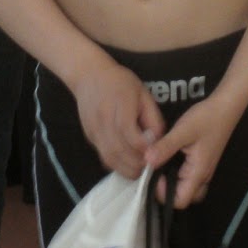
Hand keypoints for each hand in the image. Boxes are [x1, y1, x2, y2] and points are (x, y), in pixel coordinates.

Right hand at [74, 59, 164, 177]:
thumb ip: (152, 118)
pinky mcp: (90, 137)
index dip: (144, 149)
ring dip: (125, 169)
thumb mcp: (144, 94)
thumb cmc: (121, 82)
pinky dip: (116, 164)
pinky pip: (103, 156)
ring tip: (139, 170)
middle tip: (149, 169)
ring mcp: (94, 130)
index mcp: (120, 105)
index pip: (130, 134)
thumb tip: (158, 141)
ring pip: (109, 158)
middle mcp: (104, 120)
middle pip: (118, 151)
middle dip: (135, 164)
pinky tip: (127, 164)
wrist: (89, 76)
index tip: (155, 154)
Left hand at [144, 100, 236, 209]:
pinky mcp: (202, 161)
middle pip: (185, 198)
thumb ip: (165, 147)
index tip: (154, 175)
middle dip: (168, 191)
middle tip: (157, 173)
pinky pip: (189, 176)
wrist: (225, 106)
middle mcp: (202, 175)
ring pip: (188, 188)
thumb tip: (146, 162)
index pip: (180, 201)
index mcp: (198, 173)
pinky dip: (178, 174)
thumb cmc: (207, 118)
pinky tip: (169, 158)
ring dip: (174, 183)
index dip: (164, 193)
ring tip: (162, 166)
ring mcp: (204, 169)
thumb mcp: (183, 131)